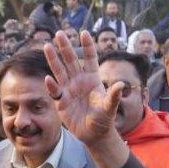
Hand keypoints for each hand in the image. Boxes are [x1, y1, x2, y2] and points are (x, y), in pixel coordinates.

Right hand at [43, 30, 123, 146]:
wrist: (94, 134)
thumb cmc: (104, 119)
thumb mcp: (110, 108)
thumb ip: (113, 96)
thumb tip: (121, 85)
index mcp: (92, 79)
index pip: (90, 58)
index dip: (87, 46)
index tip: (84, 33)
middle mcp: (79, 81)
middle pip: (71, 61)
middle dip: (65, 47)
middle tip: (60, 33)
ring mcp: (69, 90)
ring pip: (60, 71)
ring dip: (54, 60)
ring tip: (47, 46)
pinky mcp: (61, 102)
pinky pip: (55, 92)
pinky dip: (52, 86)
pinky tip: (48, 79)